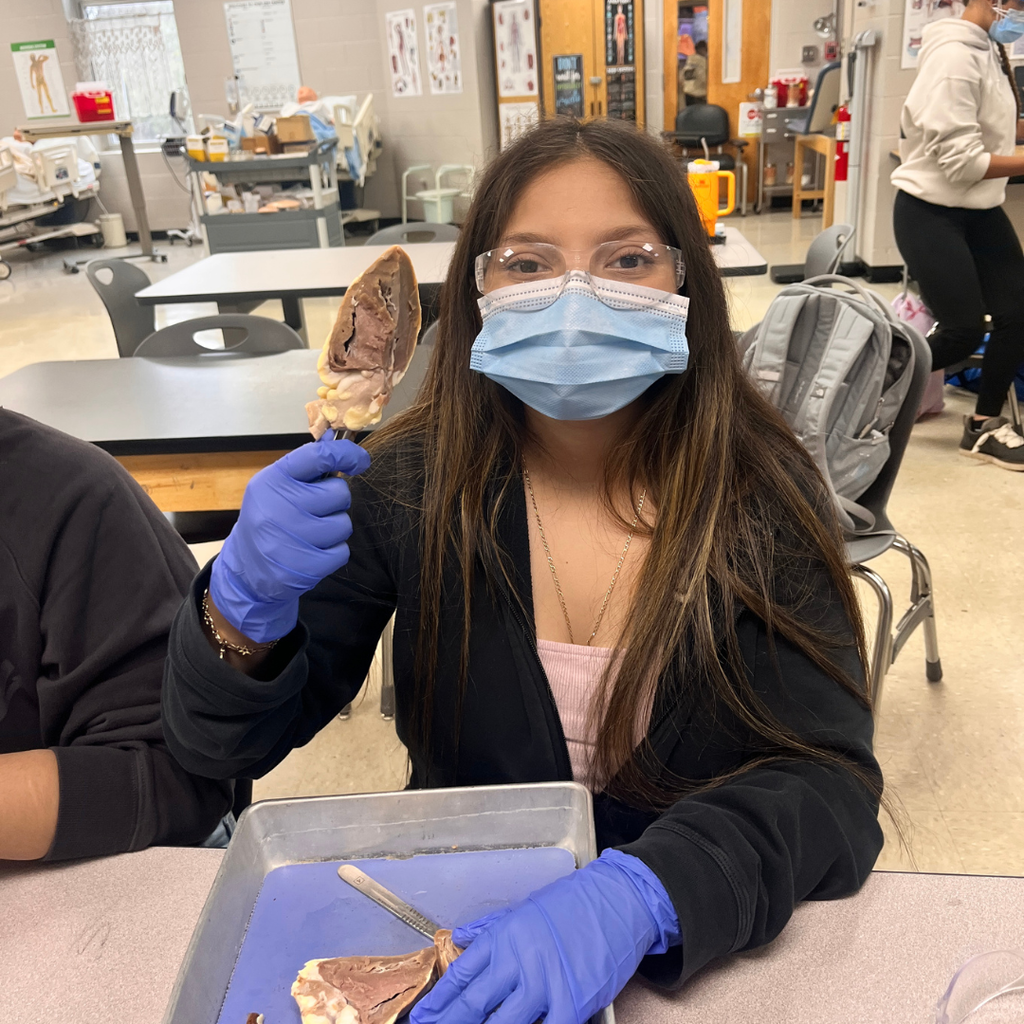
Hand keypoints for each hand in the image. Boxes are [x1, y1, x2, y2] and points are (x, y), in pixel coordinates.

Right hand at [208, 437, 370, 642]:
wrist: (247, 569)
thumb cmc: (270, 519)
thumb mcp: (276, 486)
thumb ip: (306, 466)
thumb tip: (339, 442)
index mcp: (273, 481)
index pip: (318, 456)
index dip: (346, 454)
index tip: (359, 460)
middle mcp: (279, 507)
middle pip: (340, 493)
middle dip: (335, 501)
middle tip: (315, 510)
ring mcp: (291, 539)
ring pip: (344, 524)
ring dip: (334, 529)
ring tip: (311, 533)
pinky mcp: (304, 567)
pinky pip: (342, 551)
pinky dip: (332, 552)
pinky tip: (312, 552)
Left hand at [410, 850, 679, 1023]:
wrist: (618, 899)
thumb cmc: (573, 902)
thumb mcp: (525, 908)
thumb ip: (489, 927)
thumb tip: (458, 938)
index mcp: (503, 936)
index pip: (461, 975)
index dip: (439, 1002)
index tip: (422, 1018)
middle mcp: (518, 960)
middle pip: (474, 1004)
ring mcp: (545, 982)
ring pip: (503, 1023)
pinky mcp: (573, 1001)